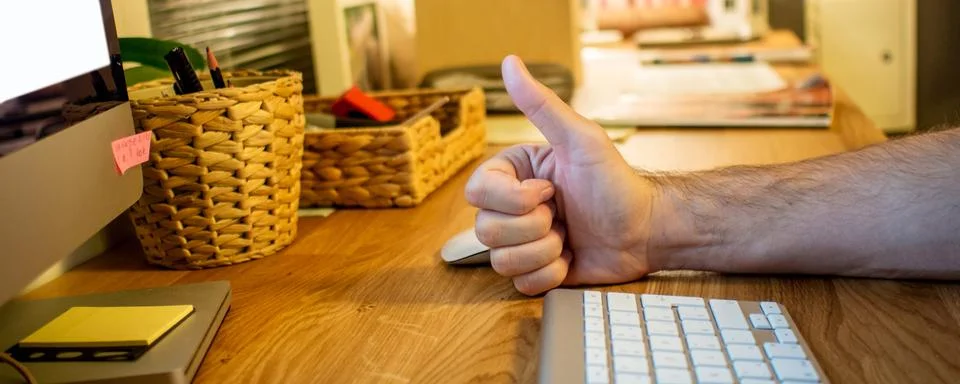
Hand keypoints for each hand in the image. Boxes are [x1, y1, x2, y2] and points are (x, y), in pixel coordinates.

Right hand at [465, 56, 661, 294]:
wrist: (647, 230)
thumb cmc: (617, 182)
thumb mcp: (580, 139)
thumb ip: (541, 104)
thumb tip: (510, 62)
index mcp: (514, 175)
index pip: (477, 191)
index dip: (511, 198)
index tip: (548, 191)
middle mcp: (512, 208)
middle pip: (484, 229)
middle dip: (532, 227)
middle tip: (562, 216)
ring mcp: (523, 241)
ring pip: (500, 260)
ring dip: (543, 251)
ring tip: (569, 237)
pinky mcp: (536, 270)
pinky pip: (520, 283)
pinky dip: (549, 273)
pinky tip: (570, 258)